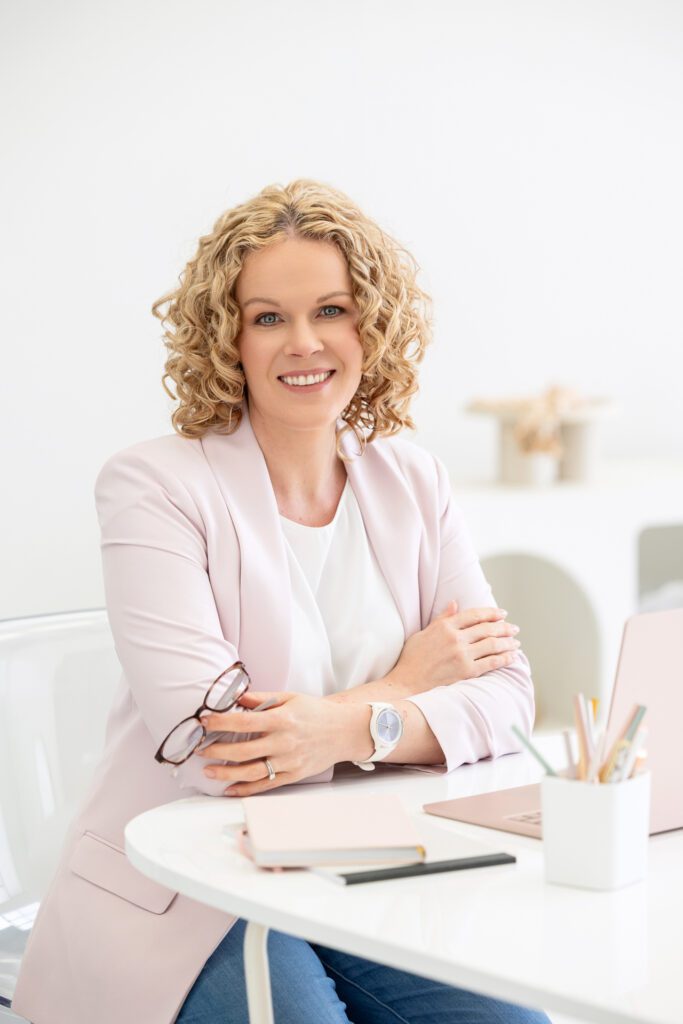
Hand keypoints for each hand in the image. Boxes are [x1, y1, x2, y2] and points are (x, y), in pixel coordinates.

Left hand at [195, 690, 366, 796]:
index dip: (221, 722)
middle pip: (243, 751)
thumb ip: (262, 699)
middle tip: (199, 749)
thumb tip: (236, 697)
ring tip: (208, 771)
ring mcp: (288, 762)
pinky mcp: (293, 775)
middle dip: (217, 751)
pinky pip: (265, 785)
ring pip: (251, 772)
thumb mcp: (290, 697)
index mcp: (282, 720)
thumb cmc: (316, 712)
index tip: (204, 722)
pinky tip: (229, 789)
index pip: (244, 722)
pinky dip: (245, 789)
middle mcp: (284, 742)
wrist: (344, 731)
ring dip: (226, 773)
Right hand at [388, 601, 520, 694]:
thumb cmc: (412, 658)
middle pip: (487, 629)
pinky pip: (491, 663)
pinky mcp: (466, 672)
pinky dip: (504, 658)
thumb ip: (441, 618)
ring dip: (508, 642)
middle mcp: (455, 638)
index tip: (502, 613)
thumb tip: (455, 603)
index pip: (475, 615)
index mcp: (445, 626)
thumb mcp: (423, 633)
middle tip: (514, 628)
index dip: (491, 613)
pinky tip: (512, 656)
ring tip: (516, 642)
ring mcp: (462, 655)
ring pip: (492, 644)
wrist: (407, 682)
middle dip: (504, 627)